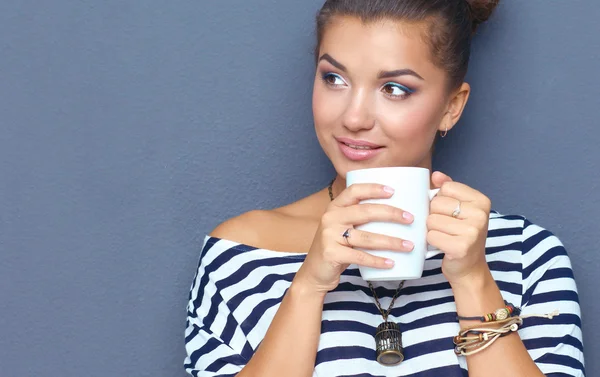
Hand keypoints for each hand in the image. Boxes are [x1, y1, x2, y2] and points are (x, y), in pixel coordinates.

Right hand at [295, 183, 414, 294]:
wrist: (314, 272)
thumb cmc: (336, 247)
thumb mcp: (342, 227)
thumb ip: (359, 218)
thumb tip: (396, 213)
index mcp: (335, 207)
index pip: (354, 190)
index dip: (373, 188)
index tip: (393, 191)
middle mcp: (331, 218)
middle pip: (365, 211)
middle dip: (391, 214)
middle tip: (410, 219)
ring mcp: (330, 236)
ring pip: (366, 237)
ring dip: (391, 242)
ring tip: (409, 245)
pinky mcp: (332, 253)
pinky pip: (360, 257)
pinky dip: (377, 261)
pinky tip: (391, 263)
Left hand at [427, 171, 491, 285]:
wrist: (469, 267)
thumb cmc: (461, 235)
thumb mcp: (460, 208)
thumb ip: (448, 189)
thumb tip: (435, 175)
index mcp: (481, 201)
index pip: (445, 188)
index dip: (440, 200)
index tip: (450, 212)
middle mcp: (480, 215)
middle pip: (436, 203)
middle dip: (434, 216)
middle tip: (446, 227)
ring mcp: (472, 231)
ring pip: (431, 220)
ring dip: (432, 229)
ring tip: (445, 236)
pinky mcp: (461, 247)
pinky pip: (431, 235)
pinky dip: (432, 241)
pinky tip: (443, 245)